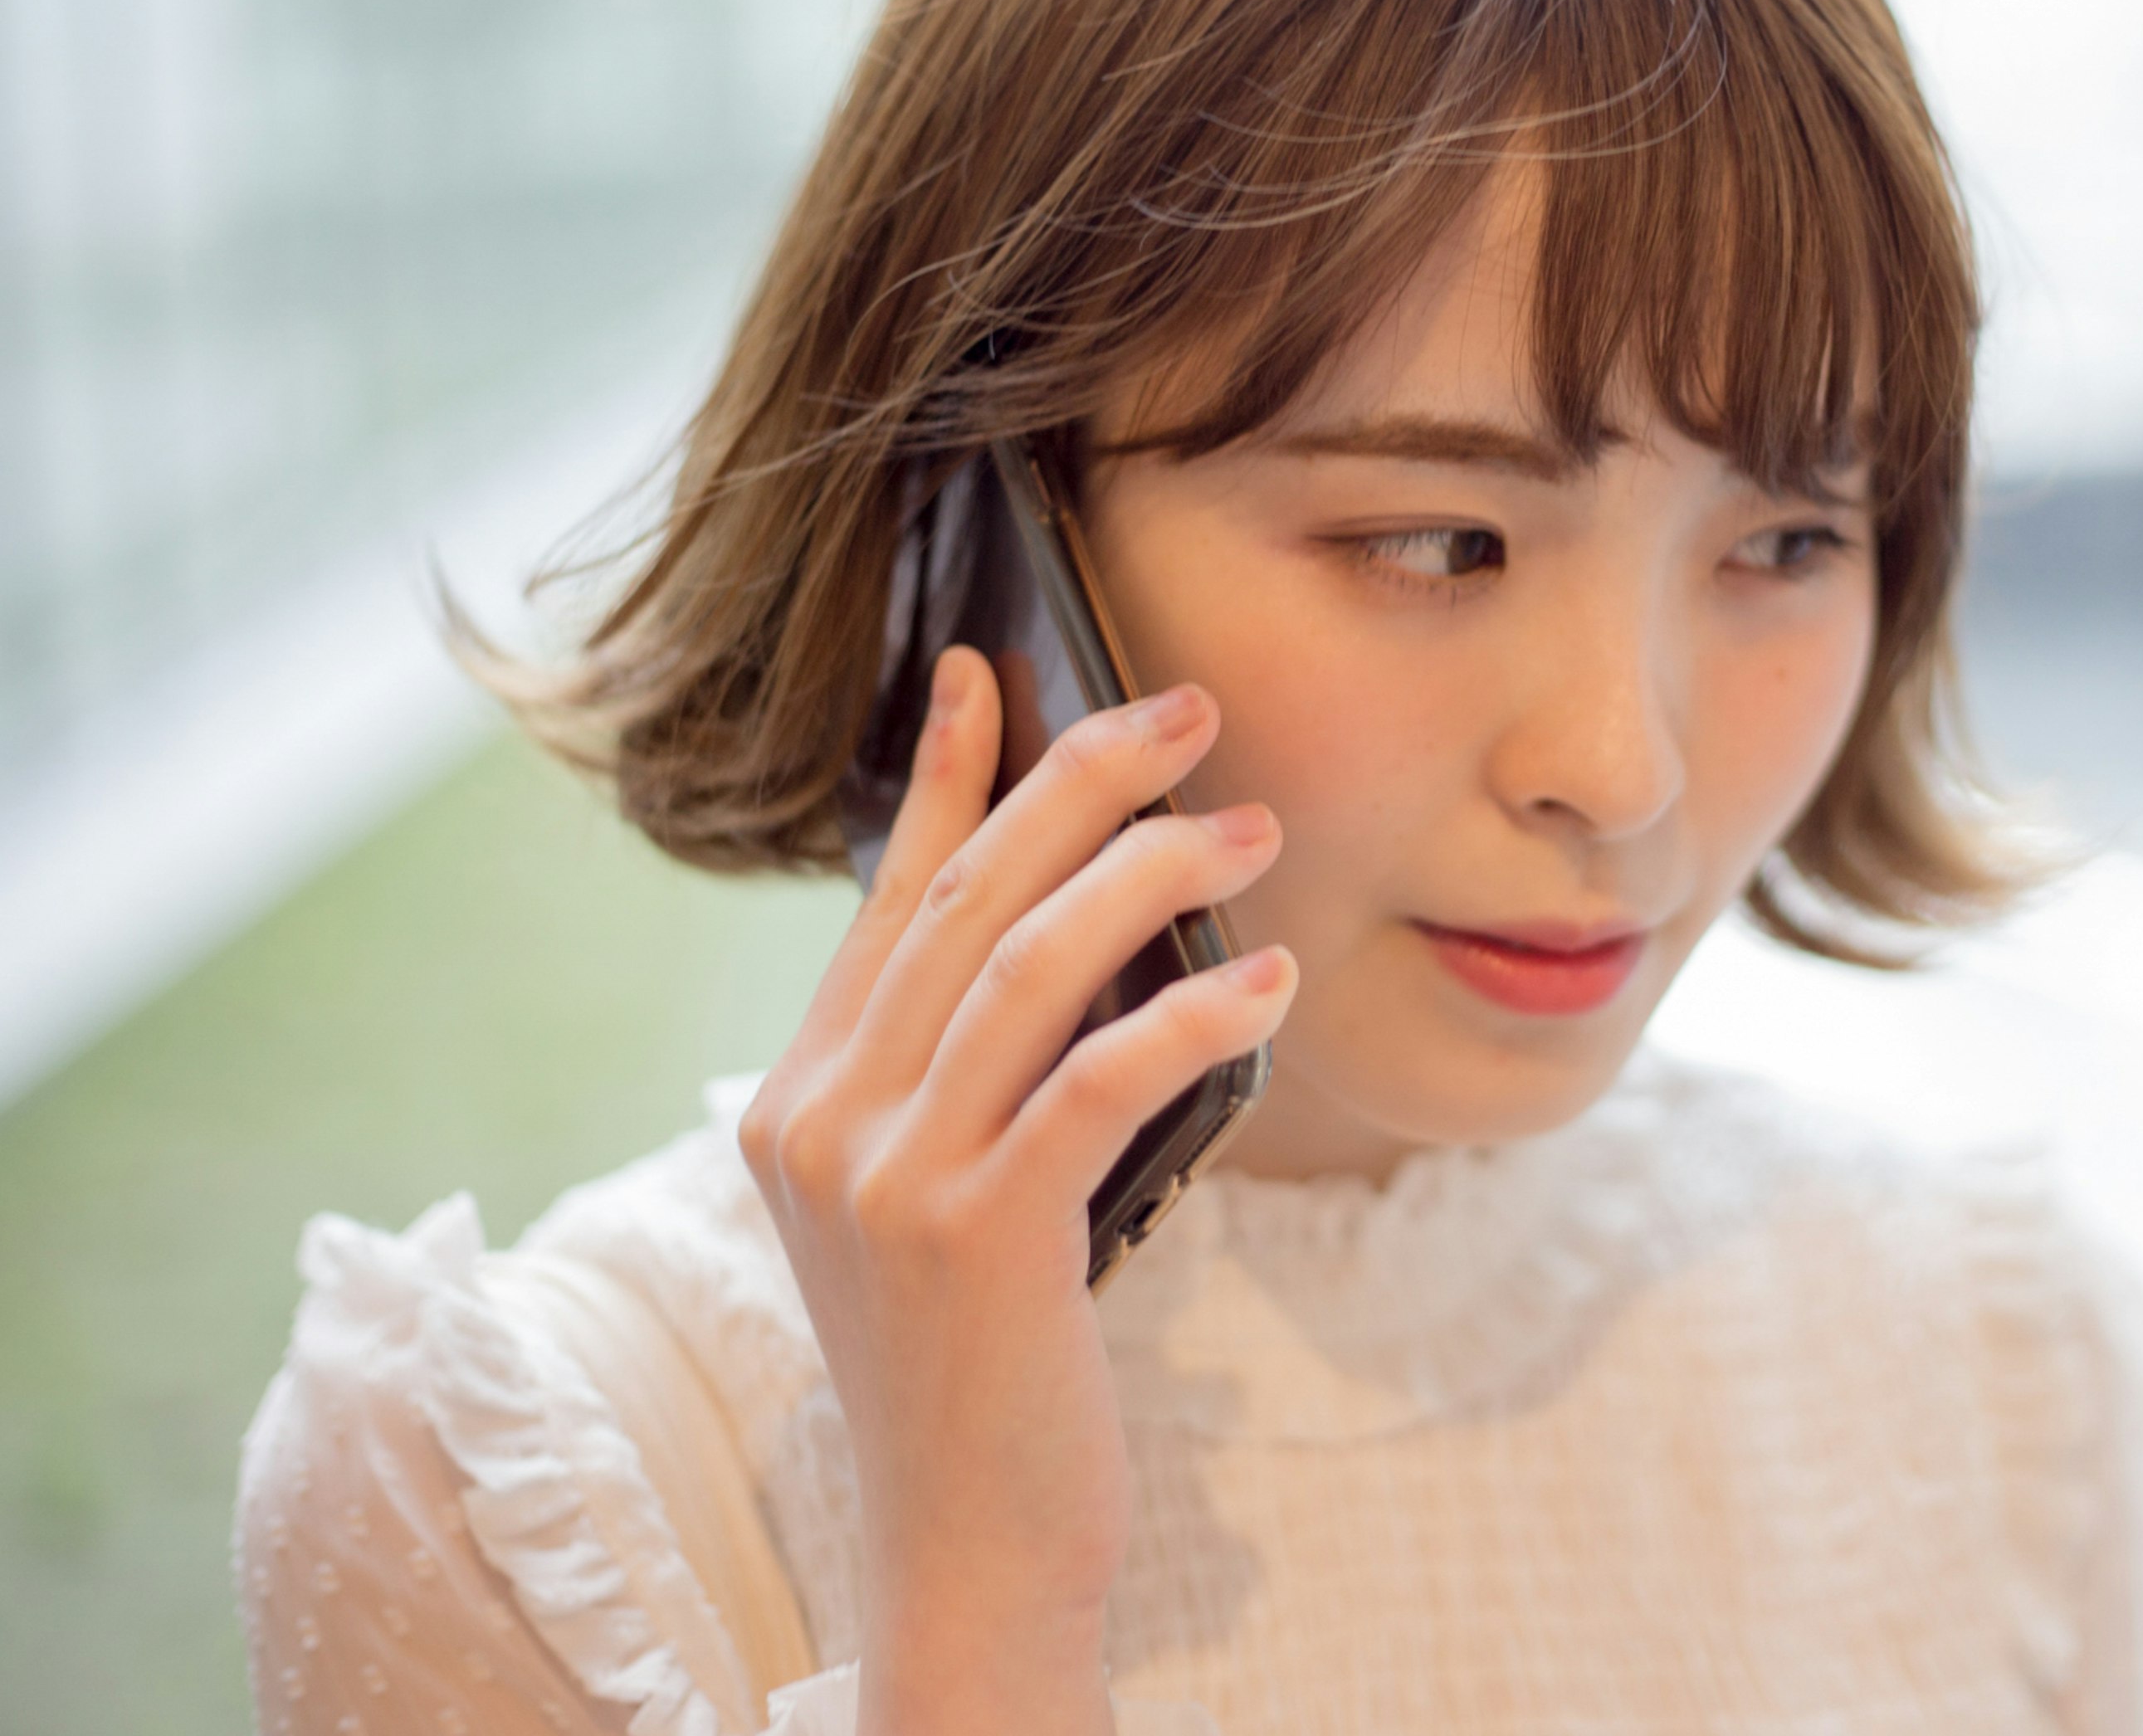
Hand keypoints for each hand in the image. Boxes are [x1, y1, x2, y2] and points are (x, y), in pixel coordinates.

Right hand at [737, 645, 1291, 1734]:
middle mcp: (822, 1120)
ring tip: (1254, 830)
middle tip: (1187, 713)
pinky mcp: (975, 1236)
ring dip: (1149, 879)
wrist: (966, 1547)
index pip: (883, 899)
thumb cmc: (983, 1368)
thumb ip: (969, 1079)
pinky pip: (1091, 1081)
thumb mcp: (944, 1202)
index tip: (991, 670)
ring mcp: (886, 1176)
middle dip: (1077, 785)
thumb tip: (1081, 938)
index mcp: (802, 1099)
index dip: (941, 776)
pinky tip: (1265, 979)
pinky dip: (1186, 1016)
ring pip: (1022, 966)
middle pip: (961, 902)